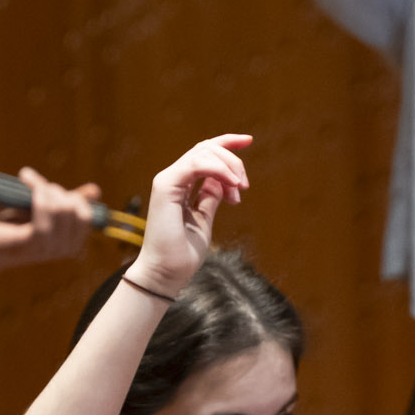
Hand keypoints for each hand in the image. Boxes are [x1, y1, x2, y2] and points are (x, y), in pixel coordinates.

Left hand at [0, 170, 101, 276]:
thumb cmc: (14, 228)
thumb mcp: (45, 212)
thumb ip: (69, 203)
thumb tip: (96, 191)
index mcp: (73, 245)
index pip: (87, 214)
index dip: (72, 196)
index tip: (49, 187)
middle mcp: (65, 250)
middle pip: (74, 208)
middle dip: (55, 190)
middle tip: (34, 185)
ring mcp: (49, 248)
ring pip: (60, 207)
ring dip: (43, 187)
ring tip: (27, 181)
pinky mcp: (30, 242)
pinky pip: (43, 211)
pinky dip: (37, 191)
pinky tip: (26, 182)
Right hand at [120, 134, 250, 300]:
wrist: (166, 274)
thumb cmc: (182, 253)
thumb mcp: (204, 218)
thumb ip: (210, 197)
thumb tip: (222, 182)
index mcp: (180, 185)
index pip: (203, 153)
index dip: (226, 143)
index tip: (248, 140)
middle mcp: (172, 178)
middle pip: (206, 149)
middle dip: (233, 160)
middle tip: (244, 186)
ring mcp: (167, 181)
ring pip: (203, 152)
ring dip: (228, 166)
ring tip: (240, 188)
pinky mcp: (165, 186)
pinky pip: (195, 164)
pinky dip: (217, 169)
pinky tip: (231, 184)